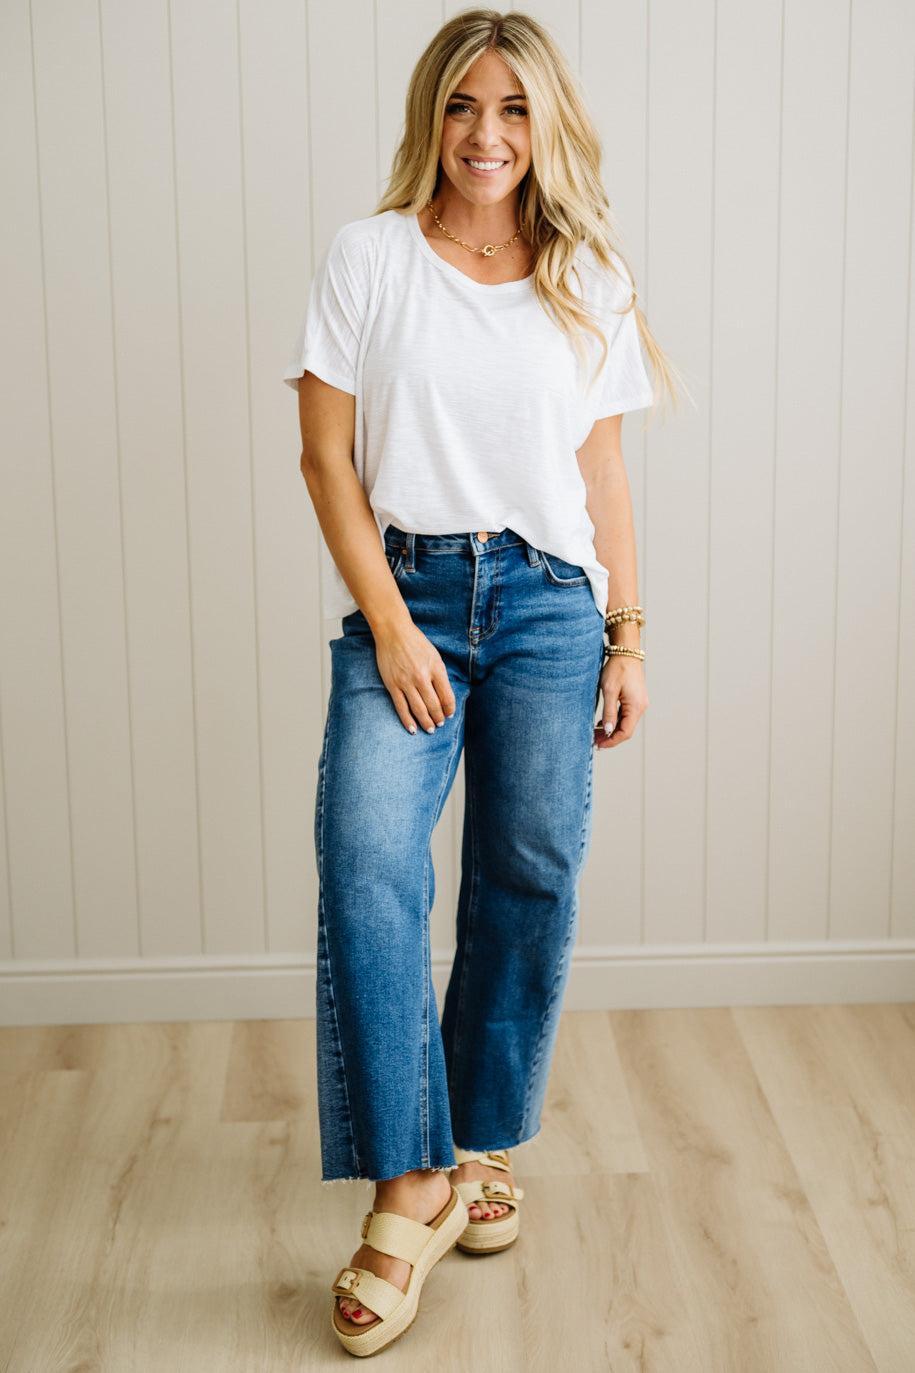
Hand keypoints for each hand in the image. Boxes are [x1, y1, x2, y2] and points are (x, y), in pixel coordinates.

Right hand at [374, 619, 455, 733]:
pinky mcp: (393, 685)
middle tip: (440, 725)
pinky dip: (408, 721)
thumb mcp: (435, 656)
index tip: (449, 715)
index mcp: (436, 668)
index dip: (449, 709)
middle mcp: (422, 677)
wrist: (393, 632)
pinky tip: (413, 729)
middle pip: (434, 706)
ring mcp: (406, 682)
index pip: (447, 696)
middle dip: (439, 718)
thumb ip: (440, 675)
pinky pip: (401, 707)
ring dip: (426, 722)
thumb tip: (444, 696)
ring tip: (430, 729)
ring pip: (419, 710)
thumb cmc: (416, 642)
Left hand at [594, 655, 647, 748]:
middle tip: (594, 740)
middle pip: (626, 730)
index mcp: (636, 707)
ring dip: (612, 730)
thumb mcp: (609, 691)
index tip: (598, 745)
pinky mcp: (635, 699)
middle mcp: (641, 707)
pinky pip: (625, 715)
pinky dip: (615, 721)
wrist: (626, 652)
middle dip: (610, 737)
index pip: (625, 732)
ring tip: (596, 733)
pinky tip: (603, 723)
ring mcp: (639, 703)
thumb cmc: (617, 668)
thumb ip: (609, 712)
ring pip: (625, 723)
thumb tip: (608, 731)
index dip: (611, 741)